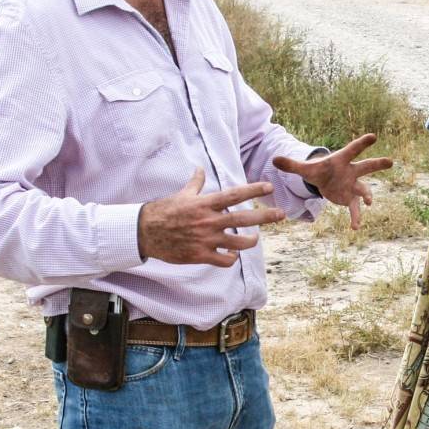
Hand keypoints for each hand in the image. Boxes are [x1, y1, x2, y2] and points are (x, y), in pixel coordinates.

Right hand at [137, 169, 287, 266]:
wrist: (146, 232)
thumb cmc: (163, 211)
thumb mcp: (181, 195)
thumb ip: (195, 183)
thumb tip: (199, 169)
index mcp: (205, 204)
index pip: (234, 195)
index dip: (253, 190)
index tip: (268, 186)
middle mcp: (209, 221)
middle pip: (244, 219)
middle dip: (265, 216)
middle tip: (282, 214)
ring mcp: (206, 240)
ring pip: (238, 243)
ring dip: (250, 241)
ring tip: (254, 239)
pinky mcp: (201, 255)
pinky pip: (224, 259)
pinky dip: (231, 258)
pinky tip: (232, 255)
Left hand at [272, 133, 393, 228]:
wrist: (323, 181)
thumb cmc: (317, 170)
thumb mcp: (305, 169)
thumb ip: (291, 165)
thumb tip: (274, 159)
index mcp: (341, 160)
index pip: (352, 149)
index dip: (362, 143)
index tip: (373, 136)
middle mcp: (351, 171)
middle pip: (366, 166)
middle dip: (378, 164)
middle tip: (390, 162)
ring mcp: (353, 185)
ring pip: (365, 189)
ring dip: (367, 196)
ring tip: (367, 202)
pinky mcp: (350, 198)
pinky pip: (355, 208)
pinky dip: (355, 217)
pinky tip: (355, 227)